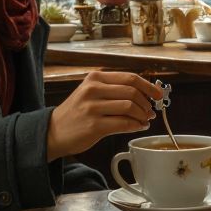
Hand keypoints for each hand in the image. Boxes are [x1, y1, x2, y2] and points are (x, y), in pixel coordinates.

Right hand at [47, 71, 163, 160]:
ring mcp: (92, 107)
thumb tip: (146, 94)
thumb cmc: (77, 112)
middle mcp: (93, 90)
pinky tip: (138, 127)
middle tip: (151, 111)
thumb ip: (115, 90)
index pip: (130, 78)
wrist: (52, 132)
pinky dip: (136, 126)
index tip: (158, 94)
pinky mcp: (94, 126)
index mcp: (95, 78)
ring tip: (145, 120)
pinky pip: (124, 124)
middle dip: (147, 103)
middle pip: (132, 92)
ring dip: (143, 115)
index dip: (148, 86)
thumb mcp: (91, 93)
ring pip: (130, 107)